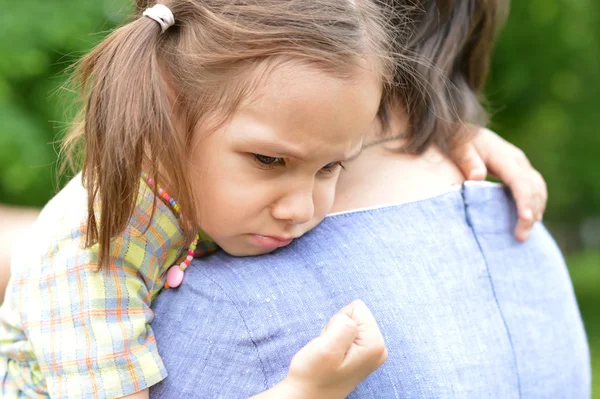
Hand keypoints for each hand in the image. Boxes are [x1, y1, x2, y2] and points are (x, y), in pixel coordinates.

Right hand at [282, 300, 386, 397]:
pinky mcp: (363, 354)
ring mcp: (372, 352)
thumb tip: (351, 317)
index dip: (338, 321)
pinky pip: (347, 333)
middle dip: (337, 327)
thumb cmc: (314, 374)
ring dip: (334, 335)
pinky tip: (333, 356)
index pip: (356, 308)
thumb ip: (344, 324)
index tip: (332, 341)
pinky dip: (335, 341)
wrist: (307, 396)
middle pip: (355, 315)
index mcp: (375, 344)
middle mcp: (379, 348)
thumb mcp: (327, 346)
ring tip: (330, 354)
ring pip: (349, 323)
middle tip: (330, 348)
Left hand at [450, 126, 546, 241]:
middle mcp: (518, 161)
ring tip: (524, 233)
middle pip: (534, 188)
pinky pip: (534, 190)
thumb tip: (477, 177)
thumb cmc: (459, 142)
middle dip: (531, 213)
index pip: (520, 180)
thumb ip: (468, 161)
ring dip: (535, 211)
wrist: (464, 132)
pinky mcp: (520, 172)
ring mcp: (521, 166)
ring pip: (538, 189)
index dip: (524, 200)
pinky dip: (534, 205)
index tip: (524, 219)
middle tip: (521, 237)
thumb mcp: (459, 148)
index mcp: (504, 156)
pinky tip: (529, 221)